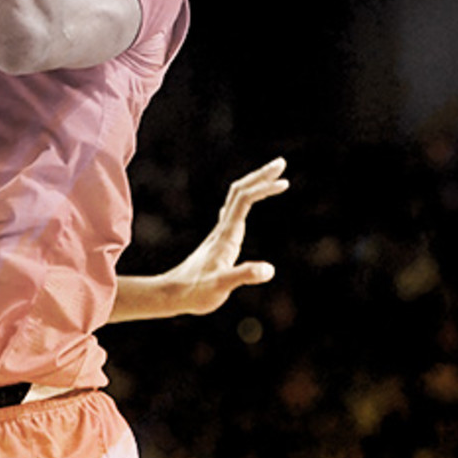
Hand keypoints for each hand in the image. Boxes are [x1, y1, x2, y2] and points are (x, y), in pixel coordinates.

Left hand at [159, 157, 288, 315]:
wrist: (172, 294)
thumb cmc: (196, 292)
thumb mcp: (222, 286)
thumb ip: (243, 275)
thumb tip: (269, 270)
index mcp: (227, 235)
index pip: (245, 200)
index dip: (263, 188)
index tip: (285, 182)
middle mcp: (223, 230)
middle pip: (240, 192)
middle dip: (261, 176)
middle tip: (281, 163)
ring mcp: (219, 235)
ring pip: (236, 200)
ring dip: (254, 186)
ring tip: (272, 179)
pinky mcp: (218, 243)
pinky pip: (233, 213)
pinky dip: (245, 202)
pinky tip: (243, 205)